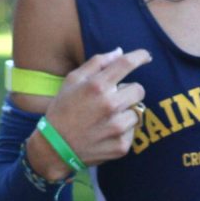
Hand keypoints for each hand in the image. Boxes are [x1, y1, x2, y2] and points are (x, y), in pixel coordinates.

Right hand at [26, 47, 150, 178]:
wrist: (53, 148)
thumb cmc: (62, 110)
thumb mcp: (72, 81)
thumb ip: (97, 63)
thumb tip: (120, 52)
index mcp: (96, 87)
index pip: (127, 64)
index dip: (140, 56)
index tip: (146, 55)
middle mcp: (109, 106)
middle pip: (139, 90)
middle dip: (129, 91)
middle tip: (115, 98)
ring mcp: (117, 128)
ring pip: (138, 111)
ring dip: (126, 112)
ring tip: (107, 118)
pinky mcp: (122, 146)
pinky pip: (133, 130)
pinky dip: (123, 130)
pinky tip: (106, 132)